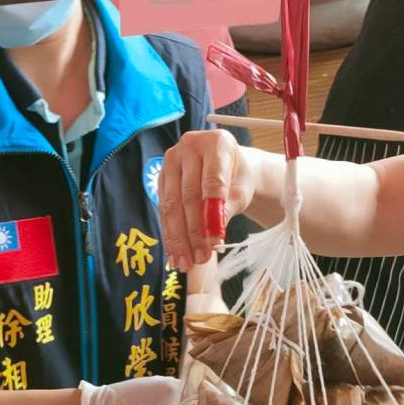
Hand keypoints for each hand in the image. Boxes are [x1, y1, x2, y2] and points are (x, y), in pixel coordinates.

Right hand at [159, 130, 257, 272]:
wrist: (229, 168)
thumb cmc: (238, 178)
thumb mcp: (241, 192)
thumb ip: (228, 209)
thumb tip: (213, 237)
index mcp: (216, 142)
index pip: (212, 181)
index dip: (211, 213)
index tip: (214, 241)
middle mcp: (189, 146)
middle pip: (188, 195)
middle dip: (193, 231)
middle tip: (199, 258)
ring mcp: (171, 160)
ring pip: (172, 204)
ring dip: (178, 237)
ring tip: (186, 262)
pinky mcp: (161, 176)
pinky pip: (164, 208)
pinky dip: (170, 233)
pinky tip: (175, 253)